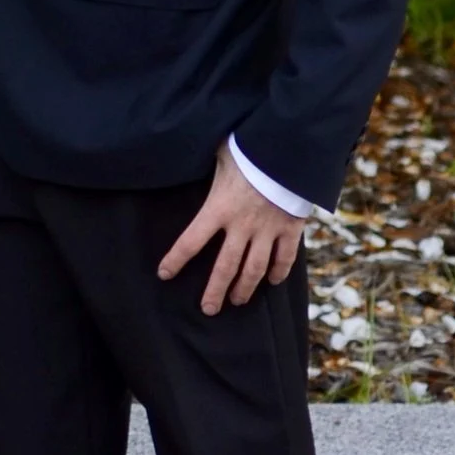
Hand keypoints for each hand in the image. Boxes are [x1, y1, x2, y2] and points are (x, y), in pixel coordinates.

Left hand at [156, 146, 306, 316]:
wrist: (288, 149)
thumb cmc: (248, 148)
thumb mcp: (219, 152)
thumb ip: (202, 157)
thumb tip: (182, 145)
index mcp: (218, 208)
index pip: (191, 241)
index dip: (176, 259)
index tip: (164, 274)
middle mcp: (242, 225)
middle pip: (225, 267)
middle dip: (215, 291)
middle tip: (208, 309)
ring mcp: (268, 230)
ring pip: (254, 269)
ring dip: (245, 288)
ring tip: (237, 300)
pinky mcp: (290, 228)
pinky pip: (285, 258)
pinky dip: (279, 272)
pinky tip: (273, 281)